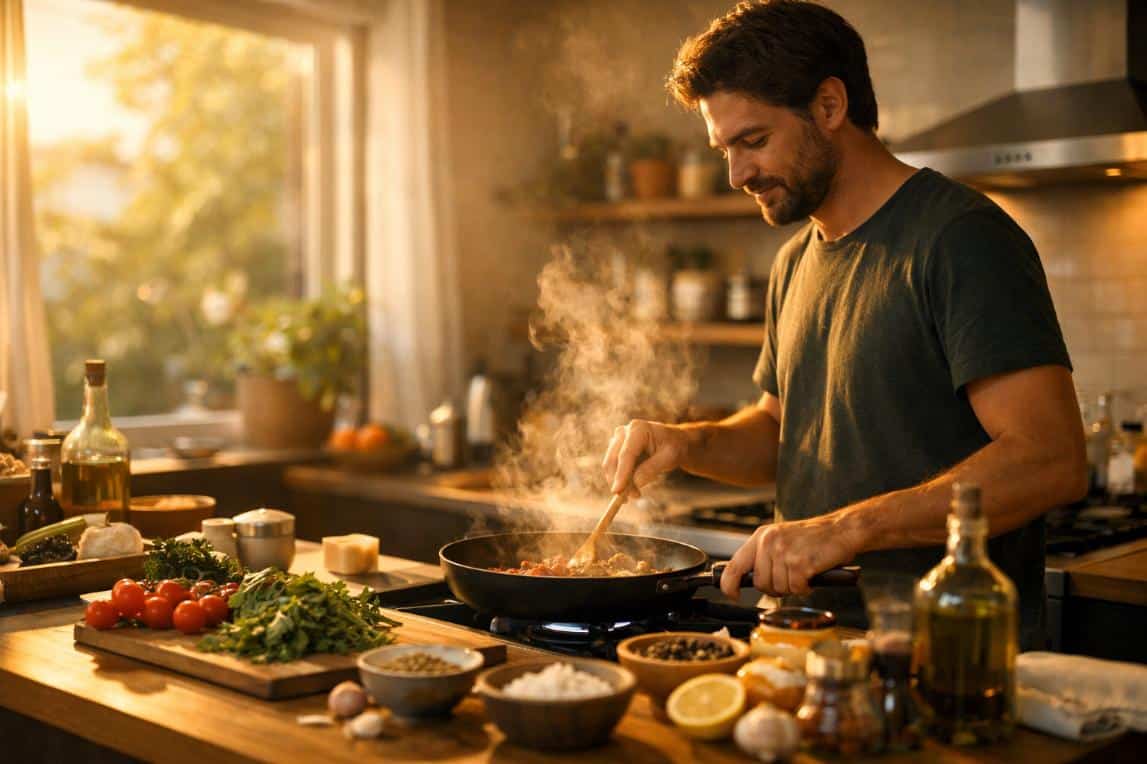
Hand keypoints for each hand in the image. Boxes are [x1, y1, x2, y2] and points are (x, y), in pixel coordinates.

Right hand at [601, 419, 691, 495]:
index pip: (626, 454)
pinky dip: (620, 480)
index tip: (618, 492)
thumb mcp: (670, 458)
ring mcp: (617, 440)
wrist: (673, 442)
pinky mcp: (615, 450)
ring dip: (619, 483)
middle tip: (631, 498)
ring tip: (636, 494)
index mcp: (638, 429)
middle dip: (619, 481)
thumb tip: (635, 483)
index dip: (621, 474)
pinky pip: (613, 468)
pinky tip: (633, 487)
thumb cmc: (674, 447)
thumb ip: (652, 469)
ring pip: (610, 466)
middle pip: (613, 460)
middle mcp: (623, 432)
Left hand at [720, 514, 859, 598]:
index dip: (729, 585)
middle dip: (775, 588)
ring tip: (804, 572)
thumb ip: (763, 557)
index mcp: (761, 537)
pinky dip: (805, 588)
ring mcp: (784, 552)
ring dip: (793, 587)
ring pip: (779, 589)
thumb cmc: (813, 538)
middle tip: (791, 578)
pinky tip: (811, 575)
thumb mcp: (781, 540)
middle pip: (760, 584)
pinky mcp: (800, 563)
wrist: (841, 530)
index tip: (732, 595)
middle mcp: (769, 542)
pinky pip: (796, 589)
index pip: (734, 565)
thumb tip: (747, 581)